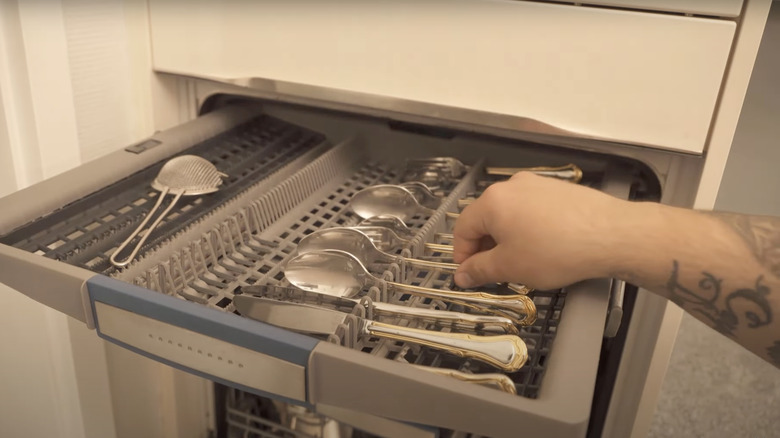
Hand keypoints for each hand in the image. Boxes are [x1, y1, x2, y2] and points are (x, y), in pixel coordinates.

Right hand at [453, 172, 626, 289]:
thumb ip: (479, 270)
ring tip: (523, 261)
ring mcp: (537, 184)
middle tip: (496, 272)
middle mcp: (512, 186)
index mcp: (492, 201)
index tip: (470, 275)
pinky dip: (530, 228)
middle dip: (486, 247)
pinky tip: (545, 247)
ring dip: (508, 238)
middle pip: (486, 218)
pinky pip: (533, 210)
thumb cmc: (554, 251)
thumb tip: (461, 275)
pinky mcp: (559, 189)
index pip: (463, 228)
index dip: (462, 255)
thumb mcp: (510, 267)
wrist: (611, 234)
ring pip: (511, 214)